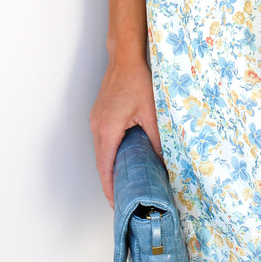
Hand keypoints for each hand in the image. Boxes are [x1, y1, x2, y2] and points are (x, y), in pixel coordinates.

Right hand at [89, 58, 161, 206]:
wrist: (125, 59)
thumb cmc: (137, 81)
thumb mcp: (152, 112)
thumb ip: (157, 138)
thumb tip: (164, 160)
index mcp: (108, 128)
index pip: (105, 166)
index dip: (109, 187)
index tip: (115, 202)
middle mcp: (97, 126)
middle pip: (101, 161)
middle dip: (109, 181)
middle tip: (121, 197)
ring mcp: (96, 120)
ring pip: (101, 150)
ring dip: (109, 166)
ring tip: (123, 180)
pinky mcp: (99, 114)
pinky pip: (102, 139)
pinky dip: (109, 152)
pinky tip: (122, 155)